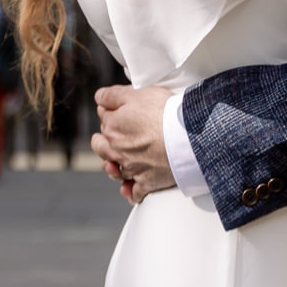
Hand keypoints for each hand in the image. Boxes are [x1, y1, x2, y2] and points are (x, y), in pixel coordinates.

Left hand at [90, 84, 173, 203]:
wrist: (186, 137)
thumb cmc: (165, 114)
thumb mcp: (137, 93)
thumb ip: (113, 95)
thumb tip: (99, 97)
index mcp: (113, 127)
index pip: (104, 119)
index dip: (111, 113)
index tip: (116, 111)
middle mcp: (118, 150)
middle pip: (102, 148)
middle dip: (103, 143)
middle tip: (106, 139)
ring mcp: (132, 168)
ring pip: (116, 171)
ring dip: (114, 168)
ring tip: (116, 165)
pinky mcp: (147, 182)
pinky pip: (135, 192)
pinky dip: (131, 192)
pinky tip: (131, 189)